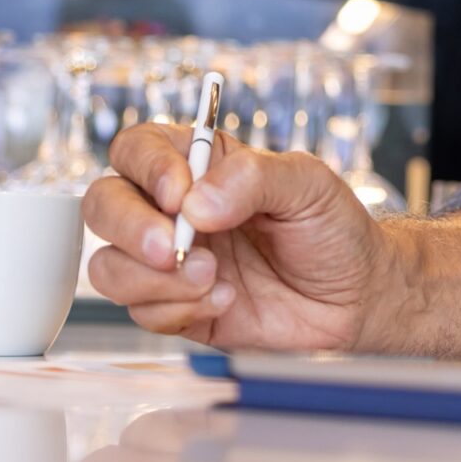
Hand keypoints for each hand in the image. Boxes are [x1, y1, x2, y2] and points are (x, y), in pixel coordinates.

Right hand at [82, 122, 392, 352]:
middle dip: (129, 228)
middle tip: (170, 249)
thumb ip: (253, 178)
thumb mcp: (308, 184)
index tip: (178, 194)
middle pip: (104, 204)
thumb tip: (195, 202)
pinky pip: (142, 312)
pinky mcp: (176, 309)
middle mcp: (173, 210)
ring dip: (154, 279)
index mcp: (199, 165)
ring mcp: (169, 262)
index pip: (138, 149)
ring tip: (213, 278)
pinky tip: (225, 301)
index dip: (146, 168)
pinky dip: (179, 309)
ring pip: (108, 265)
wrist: (356, 298)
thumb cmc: (333, 230)